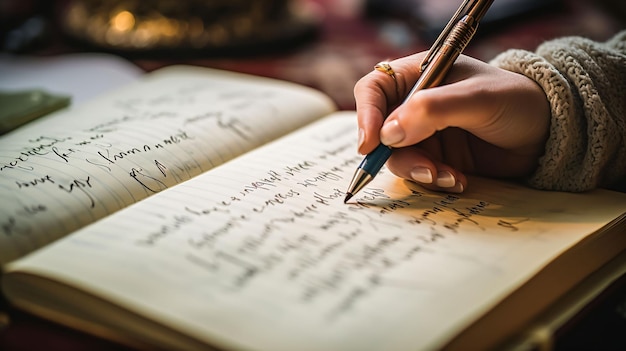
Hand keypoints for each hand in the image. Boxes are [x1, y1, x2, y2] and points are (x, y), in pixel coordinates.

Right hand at [354, 53, 550, 192]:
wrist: (547, 134)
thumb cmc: (515, 101)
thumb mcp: (477, 99)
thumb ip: (433, 110)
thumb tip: (387, 134)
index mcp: (418, 76)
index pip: (374, 90)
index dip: (366, 115)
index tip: (371, 145)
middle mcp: (415, 105)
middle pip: (381, 132)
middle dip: (399, 155)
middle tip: (427, 169)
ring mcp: (424, 134)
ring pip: (398, 157)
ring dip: (420, 172)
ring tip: (450, 177)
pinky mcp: (436, 158)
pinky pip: (419, 174)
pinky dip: (434, 180)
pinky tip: (458, 180)